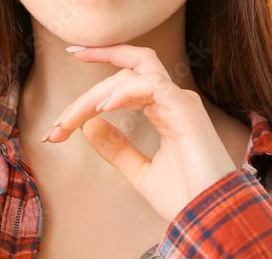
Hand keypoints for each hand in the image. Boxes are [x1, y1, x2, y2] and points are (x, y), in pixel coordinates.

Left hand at [40, 45, 238, 222]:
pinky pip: (152, 85)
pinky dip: (124, 92)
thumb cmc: (186, 197)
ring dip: (98, 94)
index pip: (127, 74)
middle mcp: (172, 99)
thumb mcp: (140, 172)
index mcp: (164, 108)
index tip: (73, 53)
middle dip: (86, 95)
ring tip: (74, 119)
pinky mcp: (186, 110)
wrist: (212, 218)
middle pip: (124, 72)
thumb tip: (90, 126)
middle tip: (58, 123)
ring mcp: (181, 102)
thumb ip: (117, 148)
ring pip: (133, 74)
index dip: (101, 59)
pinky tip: (102, 108)